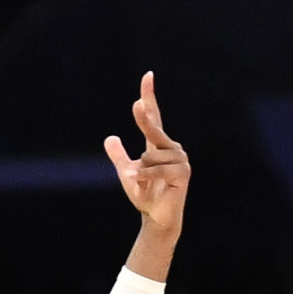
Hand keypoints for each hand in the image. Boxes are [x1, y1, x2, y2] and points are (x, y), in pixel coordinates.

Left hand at [105, 74, 188, 243]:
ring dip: (140, 171)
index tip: (147, 76)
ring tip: (141, 183)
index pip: (155, 116)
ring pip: (150, 156)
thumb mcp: (126, 173)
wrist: (156, 217)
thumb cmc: (144, 194)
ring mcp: (180, 160)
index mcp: (158, 145)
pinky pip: (156, 170)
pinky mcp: (183, 174)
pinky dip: (142, 175)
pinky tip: (133, 178)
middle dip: (144, 118)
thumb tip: (110, 137)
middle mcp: (172, 148)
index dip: (150, 96)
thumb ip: (119, 156)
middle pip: (154, 129)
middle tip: (135, 105)